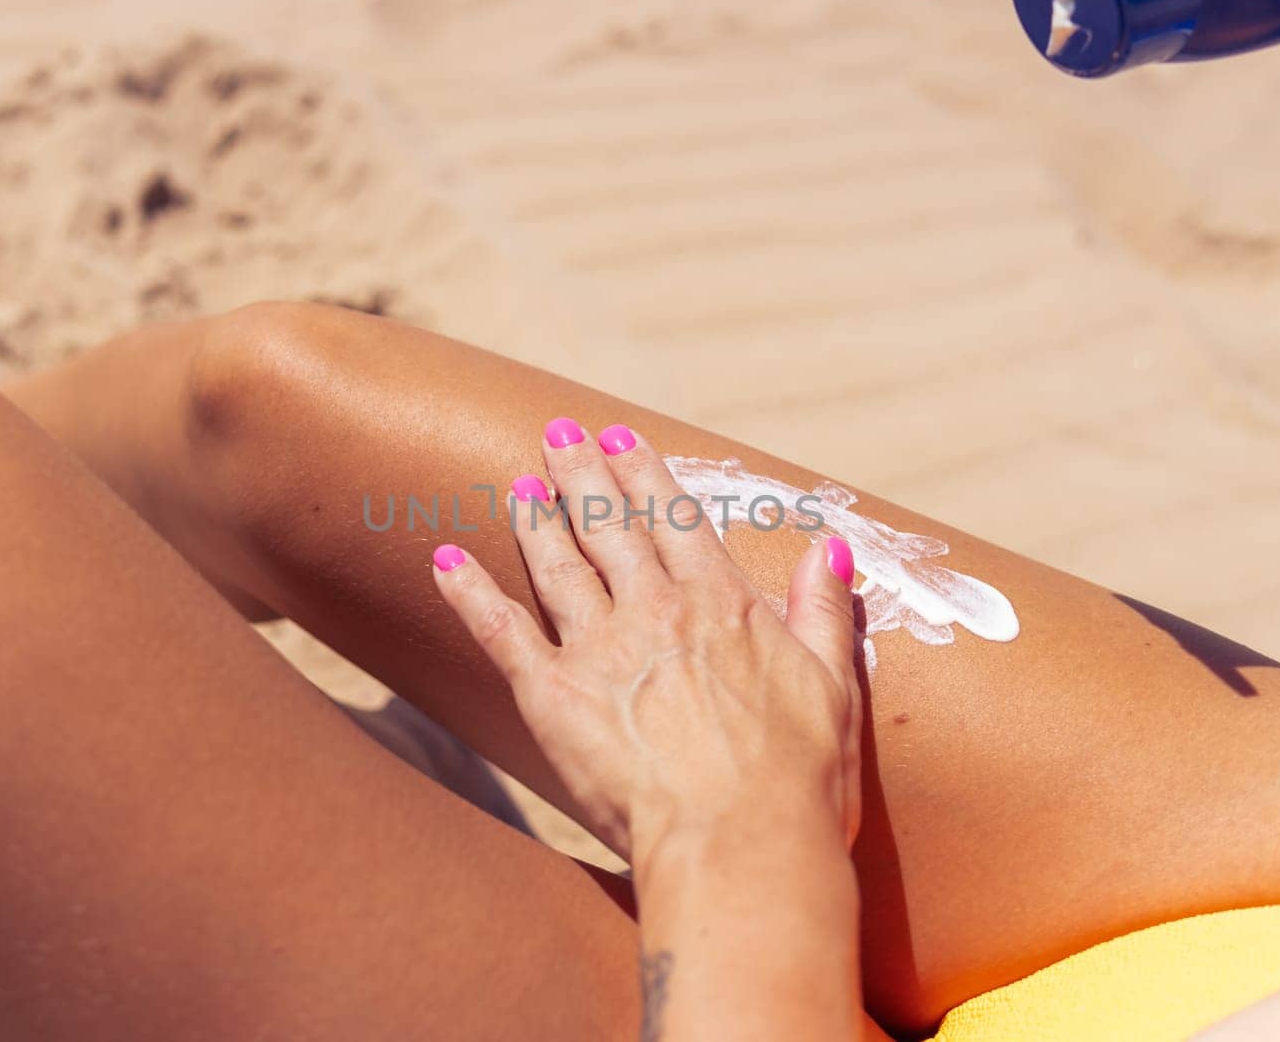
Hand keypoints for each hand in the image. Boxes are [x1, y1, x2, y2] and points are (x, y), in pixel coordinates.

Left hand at [432, 419, 863, 862]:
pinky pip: (501, 631)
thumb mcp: (833, 684)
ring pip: (558, 564)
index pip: (675, 518)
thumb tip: (831, 547)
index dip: (645, 474)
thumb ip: (824, 609)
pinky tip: (446, 559)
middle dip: (583, 474)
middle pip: (610, 525)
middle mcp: (655, 610)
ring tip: (520, 481)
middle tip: (558, 434)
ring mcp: (600, 649)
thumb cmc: (797, 779)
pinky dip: (470, 592)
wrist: (739, 844)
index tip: (622, 437)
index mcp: (721, 604)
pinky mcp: (552, 695)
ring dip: (536, 518)